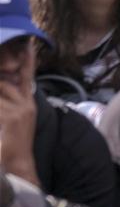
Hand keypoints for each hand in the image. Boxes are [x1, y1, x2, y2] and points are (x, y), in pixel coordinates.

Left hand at [0, 40, 39, 185]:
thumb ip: (12, 102)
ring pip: (0, 93)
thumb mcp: (19, 118)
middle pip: (7, 83)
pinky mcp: (10, 118)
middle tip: (0, 70)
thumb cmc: (16, 142)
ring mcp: (18, 111)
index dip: (28, 59)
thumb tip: (3, 85)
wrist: (19, 162)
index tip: (27, 44)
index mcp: (29, 102)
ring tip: (2, 110)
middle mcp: (25, 104)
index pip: (29, 75)